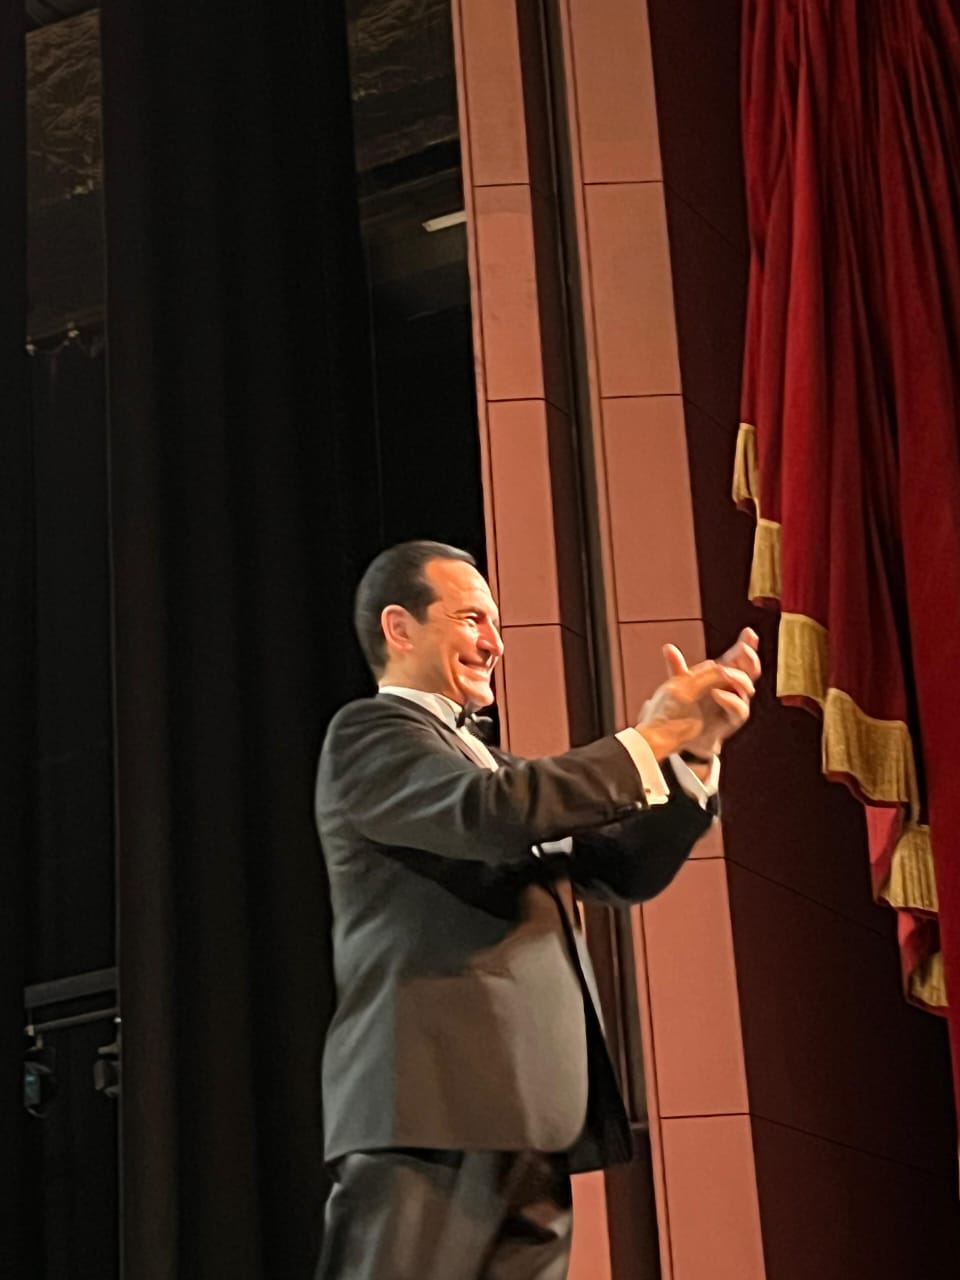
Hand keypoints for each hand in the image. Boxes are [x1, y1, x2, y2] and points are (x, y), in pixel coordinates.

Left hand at [634, 635, 757, 758]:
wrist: (681, 733)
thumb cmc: (685, 706)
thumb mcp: (680, 684)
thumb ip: (677, 667)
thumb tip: (668, 647)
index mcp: (723, 675)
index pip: (738, 657)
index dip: (746, 645)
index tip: (748, 633)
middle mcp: (733, 687)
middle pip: (750, 670)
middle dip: (750, 658)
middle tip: (744, 648)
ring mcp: (735, 702)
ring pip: (747, 688)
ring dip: (738, 677)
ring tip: (724, 671)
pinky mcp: (733, 719)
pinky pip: (739, 709)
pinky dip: (729, 700)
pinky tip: (716, 693)